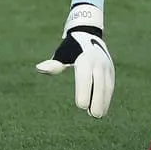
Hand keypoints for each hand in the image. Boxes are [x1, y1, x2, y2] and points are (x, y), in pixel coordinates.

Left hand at [36, 4, 114, 118]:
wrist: (88, 34)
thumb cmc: (70, 47)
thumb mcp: (62, 53)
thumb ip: (54, 64)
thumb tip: (39, 68)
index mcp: (84, 59)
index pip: (85, 78)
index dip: (83, 92)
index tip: (80, 106)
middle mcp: (97, 62)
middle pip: (99, 84)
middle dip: (97, 100)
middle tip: (93, 115)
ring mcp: (106, 66)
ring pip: (107, 86)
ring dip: (103, 101)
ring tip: (97, 115)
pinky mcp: (111, 70)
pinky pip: (110, 85)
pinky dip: (107, 97)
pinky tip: (102, 109)